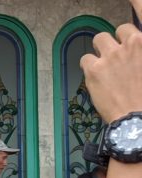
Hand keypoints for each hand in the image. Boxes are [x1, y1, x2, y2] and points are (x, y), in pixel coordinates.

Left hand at [81, 0, 141, 122]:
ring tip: (106, 67)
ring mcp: (112, 56)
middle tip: (119, 58)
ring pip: (100, 39)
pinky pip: (85, 59)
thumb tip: (134, 48)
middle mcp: (133, 44)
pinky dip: (89, 66)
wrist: (138, 121)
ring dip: (101, 51)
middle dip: (118, 42)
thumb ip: (141, 53)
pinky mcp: (95, 69)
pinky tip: (96, 77)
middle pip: (119, 30)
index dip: (136, 0)